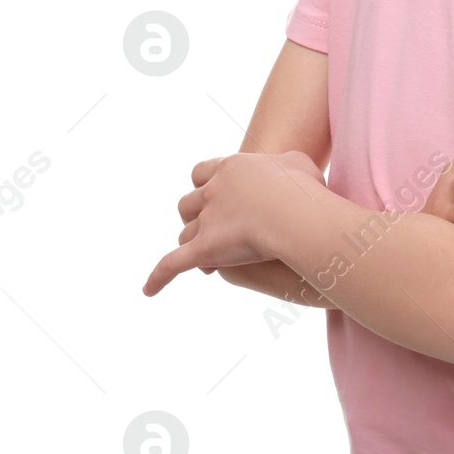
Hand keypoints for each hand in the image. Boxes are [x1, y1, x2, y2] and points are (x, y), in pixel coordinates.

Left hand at [145, 151, 324, 296]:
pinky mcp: (203, 250)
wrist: (295, 213)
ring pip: (184, 232)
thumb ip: (287, 164)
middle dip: (194, 214)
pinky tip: (149, 290)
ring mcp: (206, 220)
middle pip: (188, 202)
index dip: (205, 183)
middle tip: (208, 225)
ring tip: (201, 254)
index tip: (216, 191)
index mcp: (231, 167)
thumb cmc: (303, 188)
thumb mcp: (299, 164)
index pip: (202, 171)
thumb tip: (287, 169)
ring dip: (189, 241)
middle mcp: (213, 191)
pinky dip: (159, 278)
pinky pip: (173, 265)